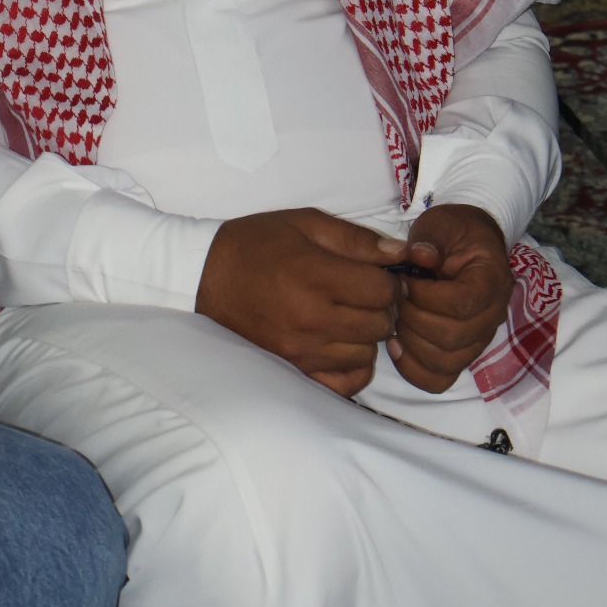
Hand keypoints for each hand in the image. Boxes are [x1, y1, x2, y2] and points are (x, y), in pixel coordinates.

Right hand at [196, 208, 406, 396]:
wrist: (205, 275)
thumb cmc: (257, 244)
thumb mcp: (305, 223)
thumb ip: (355, 238)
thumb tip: (400, 253)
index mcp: (316, 277)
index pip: (382, 289)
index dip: (388, 278)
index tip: (375, 272)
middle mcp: (311, 319)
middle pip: (380, 324)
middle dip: (381, 306)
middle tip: (363, 293)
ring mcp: (302, 350)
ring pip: (367, 354)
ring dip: (366, 335)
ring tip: (348, 315)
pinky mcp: (293, 369)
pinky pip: (344, 383)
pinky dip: (352, 367)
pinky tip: (342, 345)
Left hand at [388, 205, 513, 392]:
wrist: (467, 244)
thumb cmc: (453, 233)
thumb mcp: (440, 224)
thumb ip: (431, 239)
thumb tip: (419, 257)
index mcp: (491, 280)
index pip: (462, 303)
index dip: (426, 297)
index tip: (405, 279)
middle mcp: (492, 315)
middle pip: (453, 337)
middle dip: (414, 318)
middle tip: (396, 298)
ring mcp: (479, 339)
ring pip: (446, 362)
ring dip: (412, 342)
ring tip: (397, 316)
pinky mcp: (462, 353)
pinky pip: (440, 379)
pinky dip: (413, 369)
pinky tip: (395, 345)